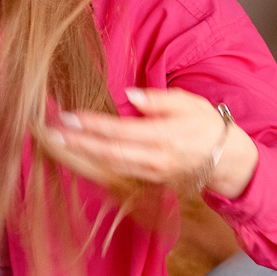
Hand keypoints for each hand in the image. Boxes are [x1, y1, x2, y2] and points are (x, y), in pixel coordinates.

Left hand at [41, 87, 259, 197]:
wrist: (226, 159)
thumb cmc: (206, 125)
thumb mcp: (189, 103)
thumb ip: (159, 100)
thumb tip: (130, 95)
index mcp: (164, 136)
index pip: (120, 131)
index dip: (92, 126)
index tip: (68, 117)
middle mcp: (155, 159)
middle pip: (108, 153)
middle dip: (77, 144)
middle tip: (50, 133)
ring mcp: (150, 173)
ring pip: (109, 167)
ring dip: (81, 156)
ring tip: (57, 144)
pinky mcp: (148, 180)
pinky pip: (116, 173)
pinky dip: (94, 165)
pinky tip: (77, 156)